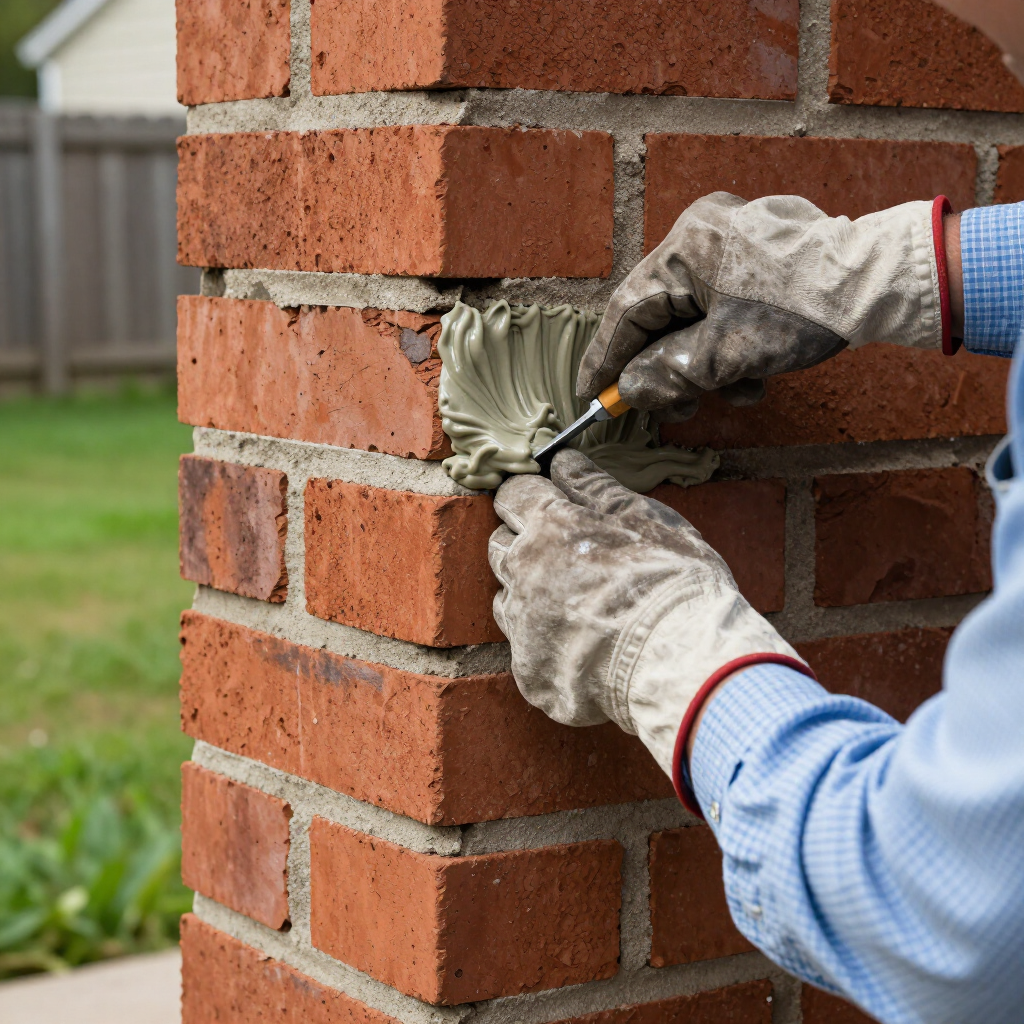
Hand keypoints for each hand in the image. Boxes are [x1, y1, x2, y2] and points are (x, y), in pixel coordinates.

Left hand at [488, 449, 803, 776]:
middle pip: (501, 545)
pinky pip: (527, 648)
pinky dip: (548, 643)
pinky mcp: (530, 672)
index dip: (530, 495)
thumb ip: (596, 488)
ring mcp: (522, 625)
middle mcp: (523, 572)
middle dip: (524, 543)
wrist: (680, 662)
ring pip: (508, 598)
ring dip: (531, 594)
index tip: (547, 501)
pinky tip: (586, 647)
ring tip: (580, 603)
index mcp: (549, 525)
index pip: (514, 494)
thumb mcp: (645, 517)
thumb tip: (564, 461)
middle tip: (571, 554)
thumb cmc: (672, 580)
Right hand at [577, 192, 947, 421]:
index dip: (607, 357)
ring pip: (691, 318)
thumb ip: (666, 375)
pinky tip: (750, 377)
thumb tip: (627, 392)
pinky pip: (719, 310)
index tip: (590, 394)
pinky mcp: (753, 259)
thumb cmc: (806, 310)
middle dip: (666, 369)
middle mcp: (702, 235)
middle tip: (672, 408)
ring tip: (726, 395)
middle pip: (660, 316)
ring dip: (702, 366)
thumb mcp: (727, 354)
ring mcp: (729, 243)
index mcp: (687, 244)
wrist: (882, 286)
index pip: (629, 309)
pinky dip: (726, 348)